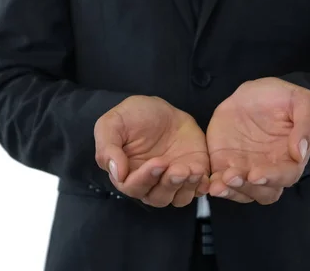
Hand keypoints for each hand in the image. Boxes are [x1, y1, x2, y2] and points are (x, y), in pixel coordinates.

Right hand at [94, 96, 209, 207]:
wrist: (164, 109)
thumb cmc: (135, 115)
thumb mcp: (113, 122)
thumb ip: (108, 147)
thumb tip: (116, 172)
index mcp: (127, 174)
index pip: (133, 188)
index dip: (145, 179)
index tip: (157, 162)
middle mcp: (150, 183)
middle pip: (157, 198)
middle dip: (168, 185)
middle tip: (177, 168)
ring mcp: (172, 181)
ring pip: (178, 198)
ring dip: (186, 187)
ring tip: (192, 169)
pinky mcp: (192, 175)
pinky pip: (197, 190)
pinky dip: (201, 186)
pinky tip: (201, 173)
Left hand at [206, 77, 309, 203]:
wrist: (250, 93)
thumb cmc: (279, 96)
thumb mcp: (300, 100)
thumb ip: (306, 124)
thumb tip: (301, 152)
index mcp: (291, 157)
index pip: (286, 176)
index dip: (272, 177)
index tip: (256, 174)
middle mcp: (270, 169)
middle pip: (264, 192)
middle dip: (248, 188)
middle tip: (232, 177)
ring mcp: (246, 170)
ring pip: (243, 193)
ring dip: (231, 191)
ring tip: (218, 183)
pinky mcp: (225, 166)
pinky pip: (221, 184)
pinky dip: (215, 186)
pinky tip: (208, 183)